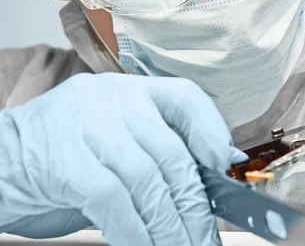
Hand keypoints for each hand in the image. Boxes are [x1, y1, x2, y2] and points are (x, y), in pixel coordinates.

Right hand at [0, 73, 245, 245]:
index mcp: (130, 92)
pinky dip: (135, 232)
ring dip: (170, 228)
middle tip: (204, 239)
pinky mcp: (64, 158)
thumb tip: (202, 194)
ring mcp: (87, 124)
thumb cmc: (60, 161)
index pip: (186, 97)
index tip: (226, 168)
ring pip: (148, 180)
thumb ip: (152, 159)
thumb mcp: (111, 147)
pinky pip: (114, 200)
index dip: (213, 132)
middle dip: (194, 206)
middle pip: (172, 152)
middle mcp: (112, 98)